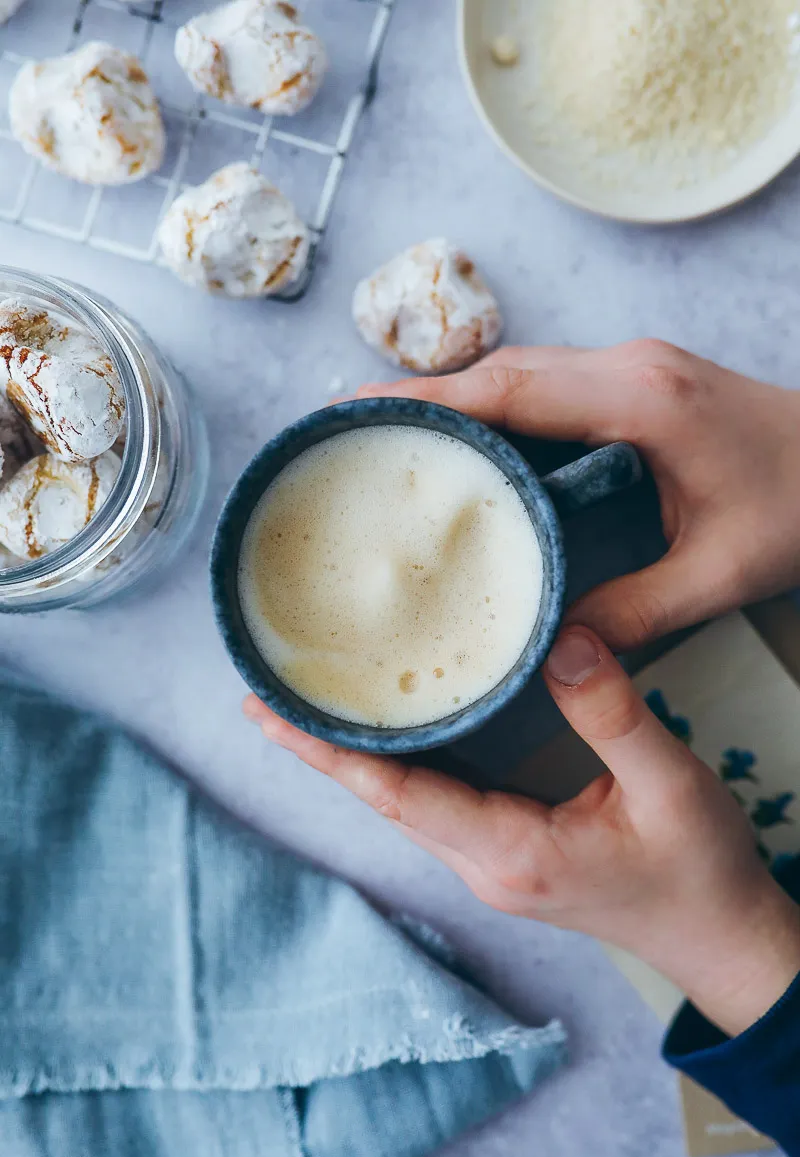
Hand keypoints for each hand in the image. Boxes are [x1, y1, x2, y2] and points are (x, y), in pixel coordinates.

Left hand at [244, 626, 799, 1037]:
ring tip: (299, 712)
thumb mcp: (669, 785)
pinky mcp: (504, 854)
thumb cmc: (698, 871)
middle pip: (383, 800)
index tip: (274, 717)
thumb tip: (560, 642)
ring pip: (402, 805)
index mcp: (512, 851)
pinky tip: (383, 735)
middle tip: (259, 701)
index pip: (400, 795)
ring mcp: (489, 865)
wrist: (718, 936)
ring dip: (350, 760)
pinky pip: (431, 805)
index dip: (335, 753)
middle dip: (320, 752)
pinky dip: (393, 767)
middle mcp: (483, 864)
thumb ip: (614, 713)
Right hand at [356, 341, 799, 650]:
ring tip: (393, 443)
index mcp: (643, 400)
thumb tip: (550, 650)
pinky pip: (548, 387)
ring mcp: (636, 369)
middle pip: (502, 371)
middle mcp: (631, 368)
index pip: (511, 390)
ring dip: (457, 401)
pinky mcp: (640, 384)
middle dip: (423, 398)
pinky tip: (470, 450)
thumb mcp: (721, 574)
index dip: (427, 401)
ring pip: (521, 373)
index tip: (355, 416)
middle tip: (352, 436)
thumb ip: (633, 612)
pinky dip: (497, 411)